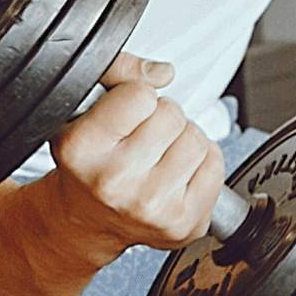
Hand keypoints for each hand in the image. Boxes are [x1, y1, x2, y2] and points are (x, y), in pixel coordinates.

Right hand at [48, 54, 227, 250]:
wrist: (86, 222)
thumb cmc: (87, 165)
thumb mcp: (81, 111)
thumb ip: (116, 72)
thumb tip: (162, 73)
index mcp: (82, 149)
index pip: (141, 94)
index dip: (135, 98)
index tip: (123, 118)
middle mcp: (114, 181)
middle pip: (173, 115)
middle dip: (161, 120)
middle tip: (140, 140)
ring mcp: (151, 206)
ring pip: (197, 140)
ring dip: (182, 142)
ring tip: (156, 159)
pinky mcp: (181, 222)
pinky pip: (214, 166)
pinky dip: (200, 166)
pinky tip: (173, 177)